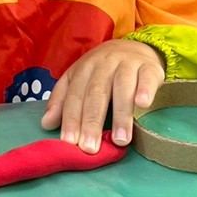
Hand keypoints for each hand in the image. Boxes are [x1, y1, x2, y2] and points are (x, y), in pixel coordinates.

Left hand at [40, 39, 164, 153]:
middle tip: (90, 148)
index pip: (75, 95)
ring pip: (122, 87)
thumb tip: (46, 124)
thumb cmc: (102, 71)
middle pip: (96, 93)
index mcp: (84, 69)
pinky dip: (145, 90)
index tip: (70, 143)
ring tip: (120, 140)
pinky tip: (143, 105)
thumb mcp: (78, 80)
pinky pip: (147, 78)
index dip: (72, 118)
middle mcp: (104, 64)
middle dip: (92, 122)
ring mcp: (127, 64)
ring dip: (120, 114)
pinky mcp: (149, 67)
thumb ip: (62, 100)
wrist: (133, 48)